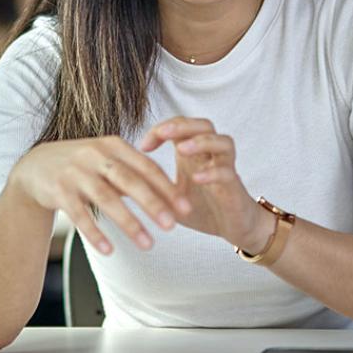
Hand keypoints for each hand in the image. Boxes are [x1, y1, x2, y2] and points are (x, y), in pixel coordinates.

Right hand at [9, 136, 191, 255]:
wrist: (35, 166)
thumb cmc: (82, 165)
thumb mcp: (108, 159)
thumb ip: (135, 173)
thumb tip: (172, 196)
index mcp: (112, 146)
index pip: (146, 166)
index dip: (167, 187)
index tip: (185, 207)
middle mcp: (94, 156)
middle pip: (128, 181)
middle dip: (152, 204)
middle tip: (172, 225)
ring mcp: (75, 173)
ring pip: (106, 200)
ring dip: (129, 223)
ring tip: (148, 244)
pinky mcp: (58, 191)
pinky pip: (79, 215)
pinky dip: (95, 233)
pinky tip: (109, 250)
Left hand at [139, 117, 272, 251]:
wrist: (233, 227)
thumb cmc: (203, 207)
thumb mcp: (170, 195)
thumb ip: (151, 185)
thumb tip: (118, 182)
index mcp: (195, 153)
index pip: (181, 126)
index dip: (162, 129)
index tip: (143, 145)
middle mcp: (211, 156)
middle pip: (203, 125)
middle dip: (182, 125)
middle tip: (162, 133)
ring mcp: (225, 168)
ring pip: (222, 141)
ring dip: (201, 142)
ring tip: (182, 149)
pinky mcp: (234, 187)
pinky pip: (227, 172)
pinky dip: (212, 172)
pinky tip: (197, 178)